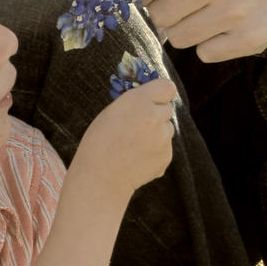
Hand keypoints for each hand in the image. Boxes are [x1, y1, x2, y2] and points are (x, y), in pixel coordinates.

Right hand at [71, 76, 176, 196]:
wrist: (100, 178)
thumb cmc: (99, 143)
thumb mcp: (112, 112)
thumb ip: (136, 104)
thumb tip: (153, 101)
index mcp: (139, 102)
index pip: (167, 87)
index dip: (160, 94)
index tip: (152, 101)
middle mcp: (155, 117)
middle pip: (167, 109)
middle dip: (156, 115)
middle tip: (137, 127)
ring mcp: (164, 139)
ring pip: (166, 129)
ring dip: (156, 134)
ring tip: (133, 147)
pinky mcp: (167, 157)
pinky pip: (164, 148)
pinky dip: (155, 152)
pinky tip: (137, 159)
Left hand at [123, 0, 266, 61]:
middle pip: (160, 14)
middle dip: (166, 11)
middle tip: (187, 1)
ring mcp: (238, 9)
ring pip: (179, 38)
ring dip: (186, 28)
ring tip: (208, 11)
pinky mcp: (253, 37)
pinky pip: (205, 54)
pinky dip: (210, 44)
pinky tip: (226, 25)